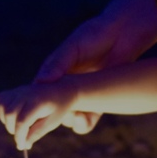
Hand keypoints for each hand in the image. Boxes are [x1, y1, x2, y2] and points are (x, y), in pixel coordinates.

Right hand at [0, 79, 80, 150]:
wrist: (61, 91)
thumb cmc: (58, 108)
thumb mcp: (52, 123)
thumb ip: (37, 133)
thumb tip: (24, 145)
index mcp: (38, 102)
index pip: (22, 121)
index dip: (19, 136)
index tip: (22, 146)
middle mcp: (26, 93)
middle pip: (10, 114)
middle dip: (13, 129)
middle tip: (23, 136)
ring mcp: (19, 90)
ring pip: (2, 107)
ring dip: (6, 120)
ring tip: (19, 125)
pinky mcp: (14, 90)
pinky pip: (0, 99)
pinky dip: (1, 109)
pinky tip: (11, 115)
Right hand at [34, 17, 125, 134]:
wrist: (123, 34)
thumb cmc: (95, 35)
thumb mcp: (74, 47)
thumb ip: (58, 63)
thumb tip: (40, 81)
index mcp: (55, 72)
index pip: (39, 92)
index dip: (34, 103)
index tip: (33, 111)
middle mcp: (66, 85)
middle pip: (53, 108)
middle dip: (51, 116)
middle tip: (54, 116)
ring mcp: (83, 94)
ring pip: (69, 115)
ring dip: (69, 119)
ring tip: (73, 116)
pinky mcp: (99, 100)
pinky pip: (88, 118)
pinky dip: (84, 122)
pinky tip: (83, 120)